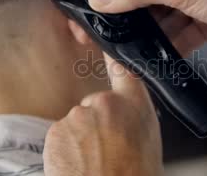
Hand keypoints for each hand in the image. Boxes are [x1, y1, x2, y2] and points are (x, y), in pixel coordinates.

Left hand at [43, 54, 162, 175]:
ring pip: (77, 123)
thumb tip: (124, 119)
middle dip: (97, 124)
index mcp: (135, 105)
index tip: (103, 41)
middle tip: (107, 151)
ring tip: (94, 164)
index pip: (123, 69)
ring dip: (80, 140)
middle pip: (96, 104)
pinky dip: (65, 151)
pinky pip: (61, 137)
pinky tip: (79, 167)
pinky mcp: (57, 131)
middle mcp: (106, 103)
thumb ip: (134, 120)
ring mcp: (79, 115)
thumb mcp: (149, 142)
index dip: (112, 56)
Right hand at [87, 0, 206, 53]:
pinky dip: (171, 47)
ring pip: (166, 22)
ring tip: (135, 53)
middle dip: (138, 22)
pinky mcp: (206, 23)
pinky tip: (158, 58)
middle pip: (152, 2)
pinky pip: (180, 35)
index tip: (100, 17)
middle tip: (115, 40)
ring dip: (154, 38)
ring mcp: (198, 1)